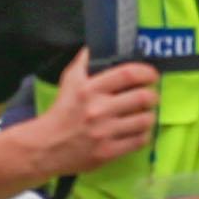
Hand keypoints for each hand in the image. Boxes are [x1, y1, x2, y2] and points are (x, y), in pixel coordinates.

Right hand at [29, 52, 158, 177]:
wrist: (46, 146)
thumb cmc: (61, 111)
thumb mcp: (68, 81)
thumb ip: (83, 62)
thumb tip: (95, 46)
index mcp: (90, 89)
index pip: (128, 74)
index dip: (147, 73)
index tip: (151, 76)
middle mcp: (98, 109)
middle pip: (142, 98)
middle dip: (152, 96)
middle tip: (151, 97)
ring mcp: (104, 132)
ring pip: (144, 120)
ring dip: (149, 116)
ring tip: (145, 115)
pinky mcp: (107, 151)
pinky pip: (139, 141)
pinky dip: (144, 135)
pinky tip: (139, 132)